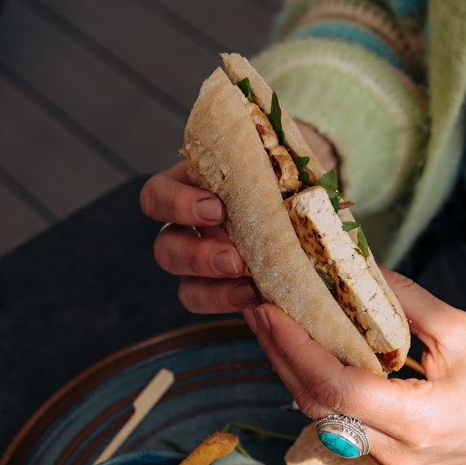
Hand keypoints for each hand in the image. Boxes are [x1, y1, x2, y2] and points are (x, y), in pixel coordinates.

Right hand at [139, 121, 337, 314]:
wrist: (307, 201)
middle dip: (197, 256)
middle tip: (236, 259)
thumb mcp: (282, 162)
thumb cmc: (288, 174)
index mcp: (191, 186)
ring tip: (249, 286)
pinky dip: (227, 302)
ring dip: (211, 287)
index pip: (158, 194)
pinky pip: (206, 301)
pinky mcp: (220, 285)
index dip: (177, 204)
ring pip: (183, 284)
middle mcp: (187, 226)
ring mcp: (201, 260)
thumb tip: (299, 175)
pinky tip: (257, 298)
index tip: (217, 209)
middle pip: (165, 246)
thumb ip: (279, 166)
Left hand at [242, 270, 465, 464]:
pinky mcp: (396, 462)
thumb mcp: (463, 331)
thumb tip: (356, 269)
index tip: (270, 310)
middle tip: (259, 310)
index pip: (336, 385)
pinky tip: (311, 356)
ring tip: (276, 328)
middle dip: (281, 356)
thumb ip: (403, 302)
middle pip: (316, 405)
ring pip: (324, 419)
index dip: (295, 346)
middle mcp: (400, 452)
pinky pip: (343, 427)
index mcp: (420, 421)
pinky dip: (322, 390)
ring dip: (295, 373)